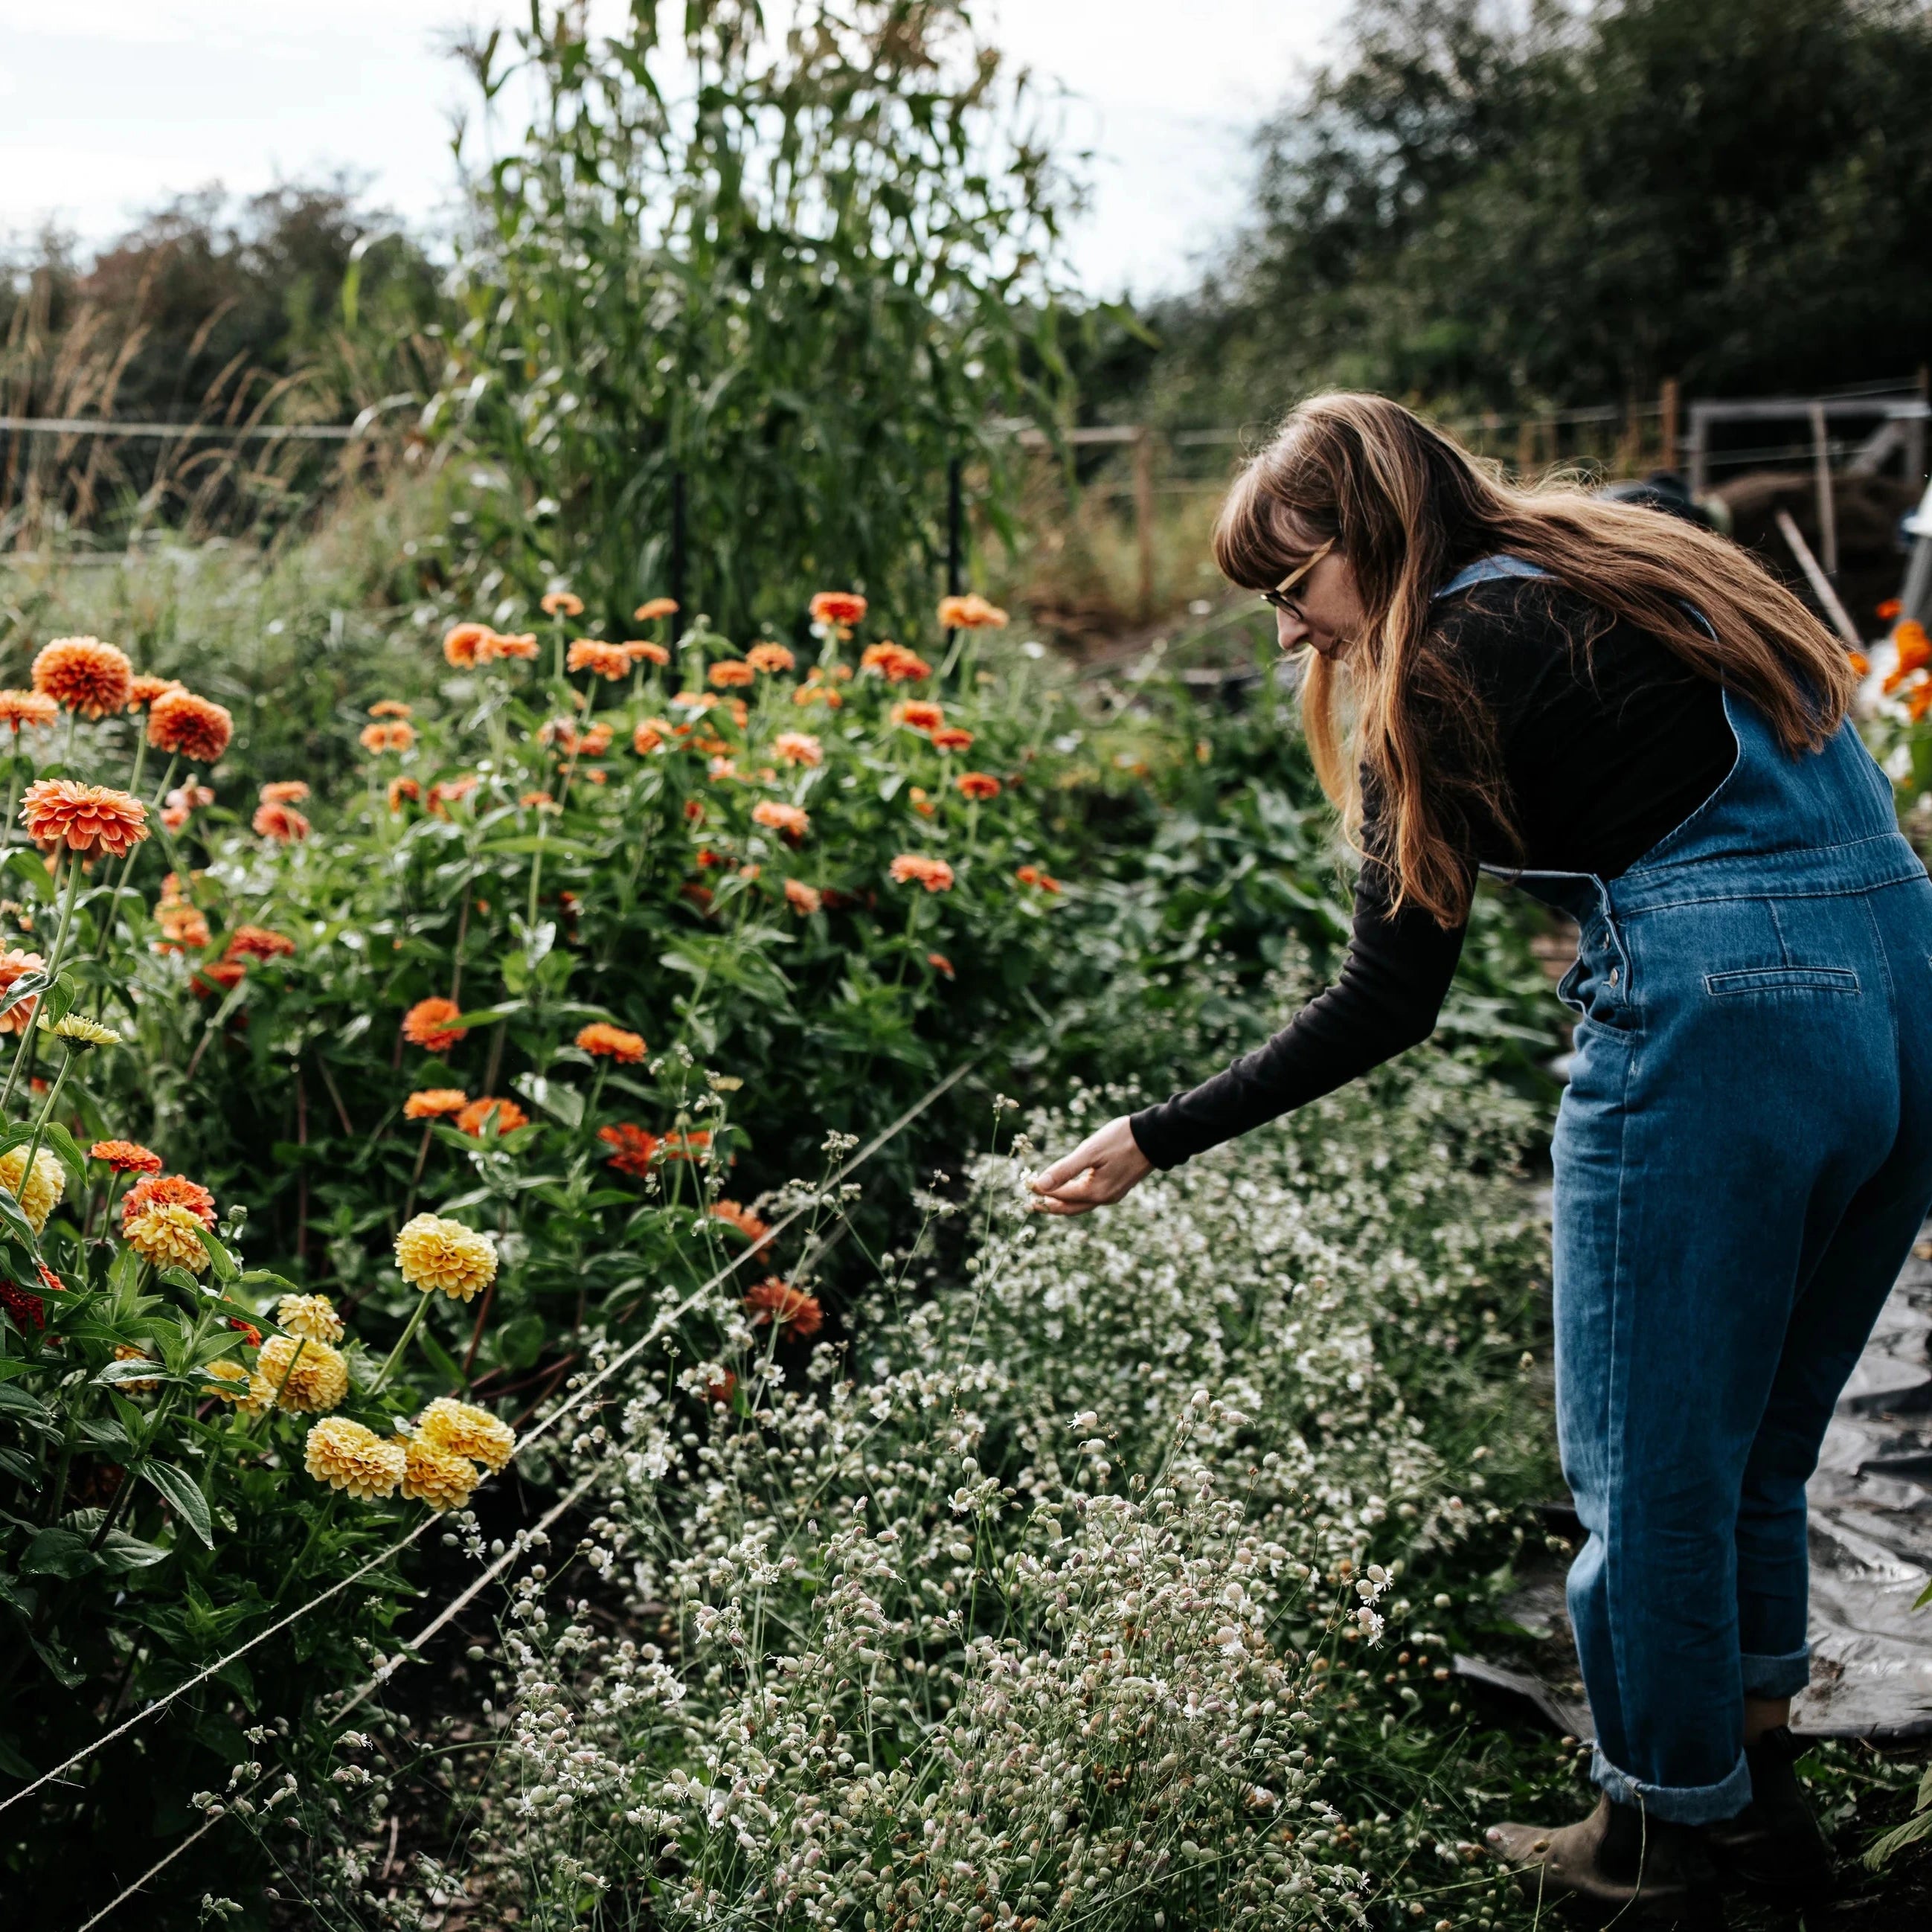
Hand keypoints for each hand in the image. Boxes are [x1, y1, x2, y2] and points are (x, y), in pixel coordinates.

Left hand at [1029, 1115, 1152, 1215]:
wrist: (1156, 1137)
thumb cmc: (1122, 1140)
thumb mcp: (1090, 1151)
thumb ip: (1065, 1169)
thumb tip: (1041, 1185)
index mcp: (1096, 1191)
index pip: (1061, 1195)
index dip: (1042, 1190)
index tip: (1027, 1183)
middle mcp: (1105, 1198)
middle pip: (1070, 1208)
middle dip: (1049, 1206)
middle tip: (1030, 1204)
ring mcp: (1113, 1194)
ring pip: (1081, 1205)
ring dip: (1062, 1203)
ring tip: (1045, 1200)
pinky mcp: (1118, 1188)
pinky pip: (1092, 1198)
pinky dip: (1076, 1197)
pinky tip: (1070, 1190)